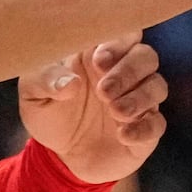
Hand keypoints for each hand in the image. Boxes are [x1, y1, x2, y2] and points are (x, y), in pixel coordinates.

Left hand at [20, 35, 167, 182]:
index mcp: (99, 55)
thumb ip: (45, 80)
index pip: (125, 33)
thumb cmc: (50, 113)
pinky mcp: (146, 130)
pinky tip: (123, 135)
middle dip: (129, 70)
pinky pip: (158, 124)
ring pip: (157, 86)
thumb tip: (69, 83)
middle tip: (104, 91)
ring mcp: (138, 101)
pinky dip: (144, 128)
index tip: (98, 60)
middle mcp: (125, 73)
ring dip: (139, 97)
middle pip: (146, 56)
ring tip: (114, 112)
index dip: (118, 42)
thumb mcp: (33, 95)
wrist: (60, 158)